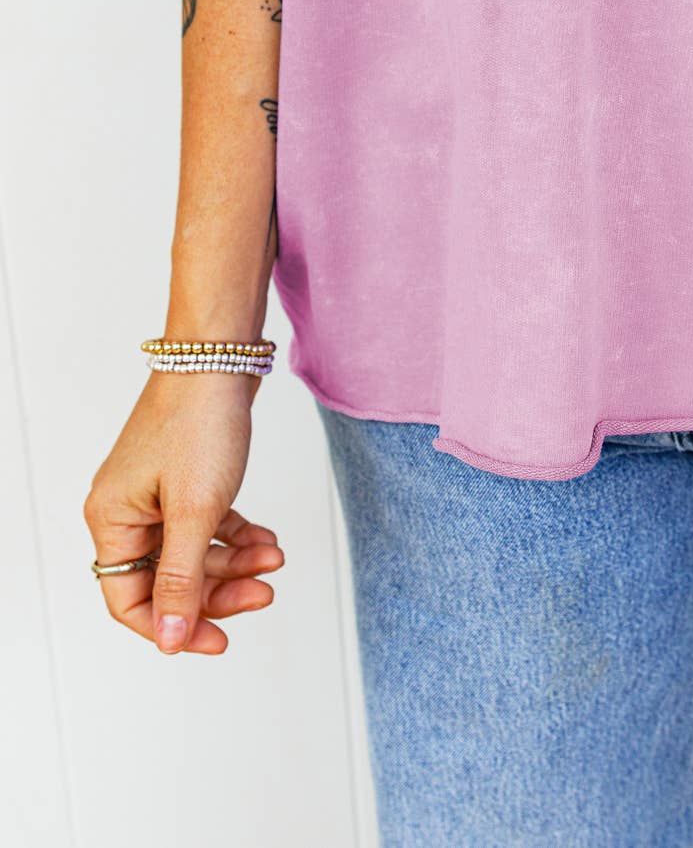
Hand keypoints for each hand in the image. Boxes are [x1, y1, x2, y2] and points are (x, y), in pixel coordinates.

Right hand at [83, 371, 284, 654]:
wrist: (220, 355)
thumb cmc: (200, 423)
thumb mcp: (194, 510)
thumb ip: (181, 579)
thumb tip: (170, 640)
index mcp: (112, 521)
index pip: (130, 600)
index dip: (173, 627)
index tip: (218, 640)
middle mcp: (127, 511)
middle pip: (169, 578)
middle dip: (218, 589)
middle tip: (263, 593)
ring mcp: (156, 494)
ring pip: (194, 552)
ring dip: (236, 561)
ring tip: (275, 558)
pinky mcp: (184, 478)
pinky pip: (208, 524)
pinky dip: (237, 534)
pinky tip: (266, 539)